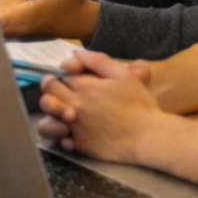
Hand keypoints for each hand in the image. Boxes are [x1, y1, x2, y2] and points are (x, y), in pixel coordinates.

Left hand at [37, 48, 160, 161]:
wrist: (149, 137)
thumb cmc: (139, 105)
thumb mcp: (124, 75)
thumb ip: (98, 61)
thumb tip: (76, 52)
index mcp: (84, 87)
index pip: (60, 74)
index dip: (64, 73)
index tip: (70, 76)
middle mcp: (75, 106)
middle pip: (48, 92)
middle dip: (52, 88)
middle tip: (63, 90)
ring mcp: (76, 127)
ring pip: (48, 117)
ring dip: (53, 113)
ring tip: (65, 112)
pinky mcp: (81, 145)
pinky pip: (61, 140)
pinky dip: (64, 136)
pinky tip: (74, 133)